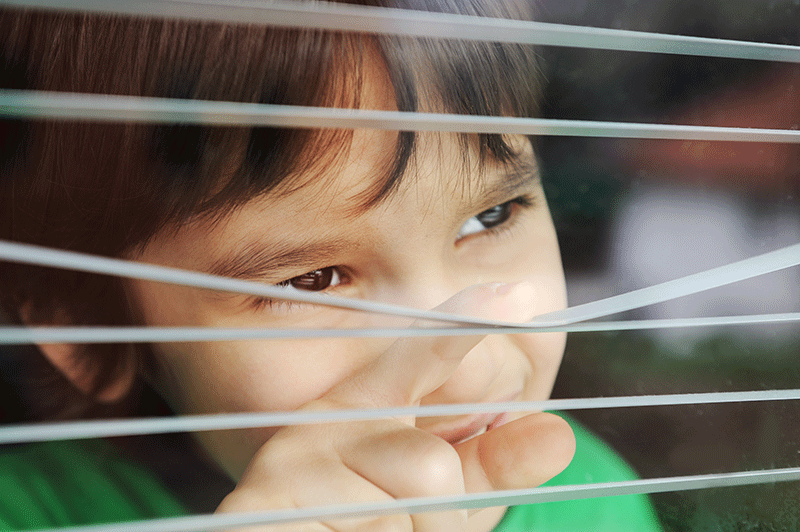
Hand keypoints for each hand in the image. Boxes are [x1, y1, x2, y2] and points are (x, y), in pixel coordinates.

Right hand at [216, 282, 575, 530]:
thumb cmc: (371, 528)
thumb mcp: (438, 507)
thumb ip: (489, 470)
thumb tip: (558, 433)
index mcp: (362, 406)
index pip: (415, 358)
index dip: (459, 328)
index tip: (514, 295)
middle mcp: (324, 423)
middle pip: (432, 470)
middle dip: (435, 523)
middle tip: (395, 531)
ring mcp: (290, 465)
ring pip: (409, 510)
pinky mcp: (261, 507)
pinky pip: (375, 530)